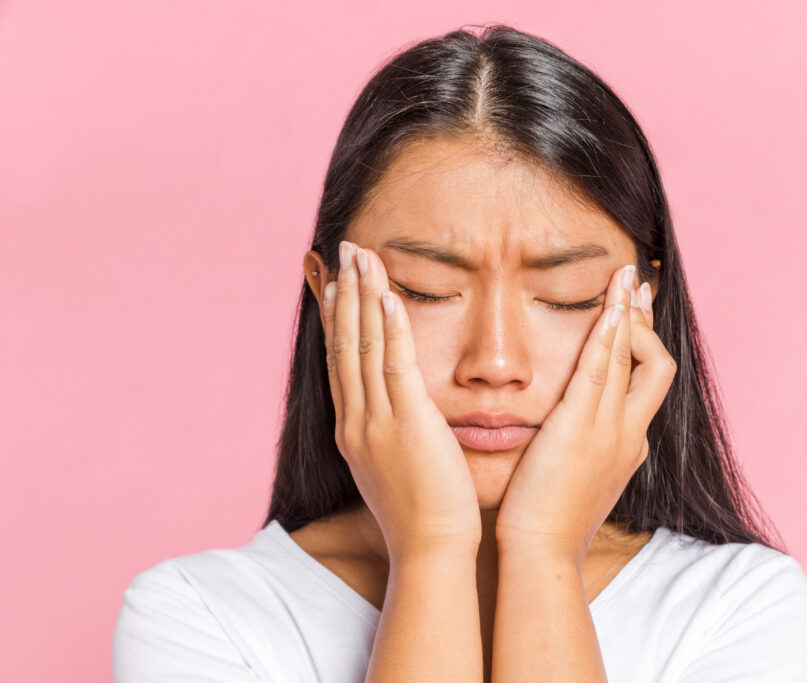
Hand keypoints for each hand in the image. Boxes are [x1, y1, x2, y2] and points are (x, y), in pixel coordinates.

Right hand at [319, 241, 480, 560]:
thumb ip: (391, 437)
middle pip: (344, 345)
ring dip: (363, 296)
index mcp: (353, 431)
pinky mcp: (407, 423)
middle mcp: (356, 420)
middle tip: (345, 252)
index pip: (340, 363)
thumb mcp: (394, 470)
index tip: (338, 285)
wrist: (430, 550)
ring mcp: (377, 421)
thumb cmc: (421, 516)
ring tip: (362, 255)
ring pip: (364, 346)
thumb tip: (397, 419)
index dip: (337, 320)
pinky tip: (389, 295)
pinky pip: (395, 364)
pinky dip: (389, 326)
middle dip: (345, 294)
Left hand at [493, 264, 675, 563]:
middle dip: (648, 322)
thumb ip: (583, 452)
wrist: (543, 554)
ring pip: (633, 359)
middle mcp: (629, 433)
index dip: (646, 345)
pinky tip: (609, 307)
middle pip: (657, 365)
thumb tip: (573, 435)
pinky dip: (610, 335)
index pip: (648, 383)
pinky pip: (602, 370)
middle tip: (638, 286)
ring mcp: (610, 429)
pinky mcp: (581, 427)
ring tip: (626, 277)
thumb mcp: (579, 480)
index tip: (637, 316)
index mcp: (628, 445)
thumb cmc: (550, 522)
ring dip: (630, 313)